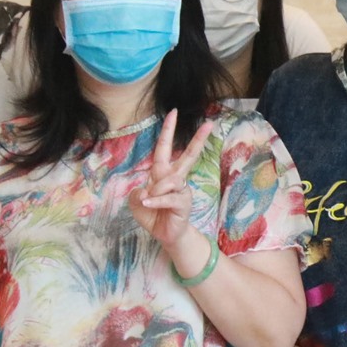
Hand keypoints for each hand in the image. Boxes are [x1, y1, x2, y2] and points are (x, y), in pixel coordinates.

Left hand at [130, 110, 216, 253]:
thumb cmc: (152, 214)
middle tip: (210, 124)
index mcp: (163, 172)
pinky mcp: (184, 203)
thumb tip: (148, 190)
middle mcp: (175, 178)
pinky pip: (167, 197)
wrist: (164, 234)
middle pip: (189, 155)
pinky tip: (148, 203)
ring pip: (170, 180)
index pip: (165, 148)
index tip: (174, 112)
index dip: (169, 130)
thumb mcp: (136, 201)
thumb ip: (137, 191)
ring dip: (155, 190)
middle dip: (198, 140)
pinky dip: (155, 200)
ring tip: (147, 200)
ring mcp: (182, 190)